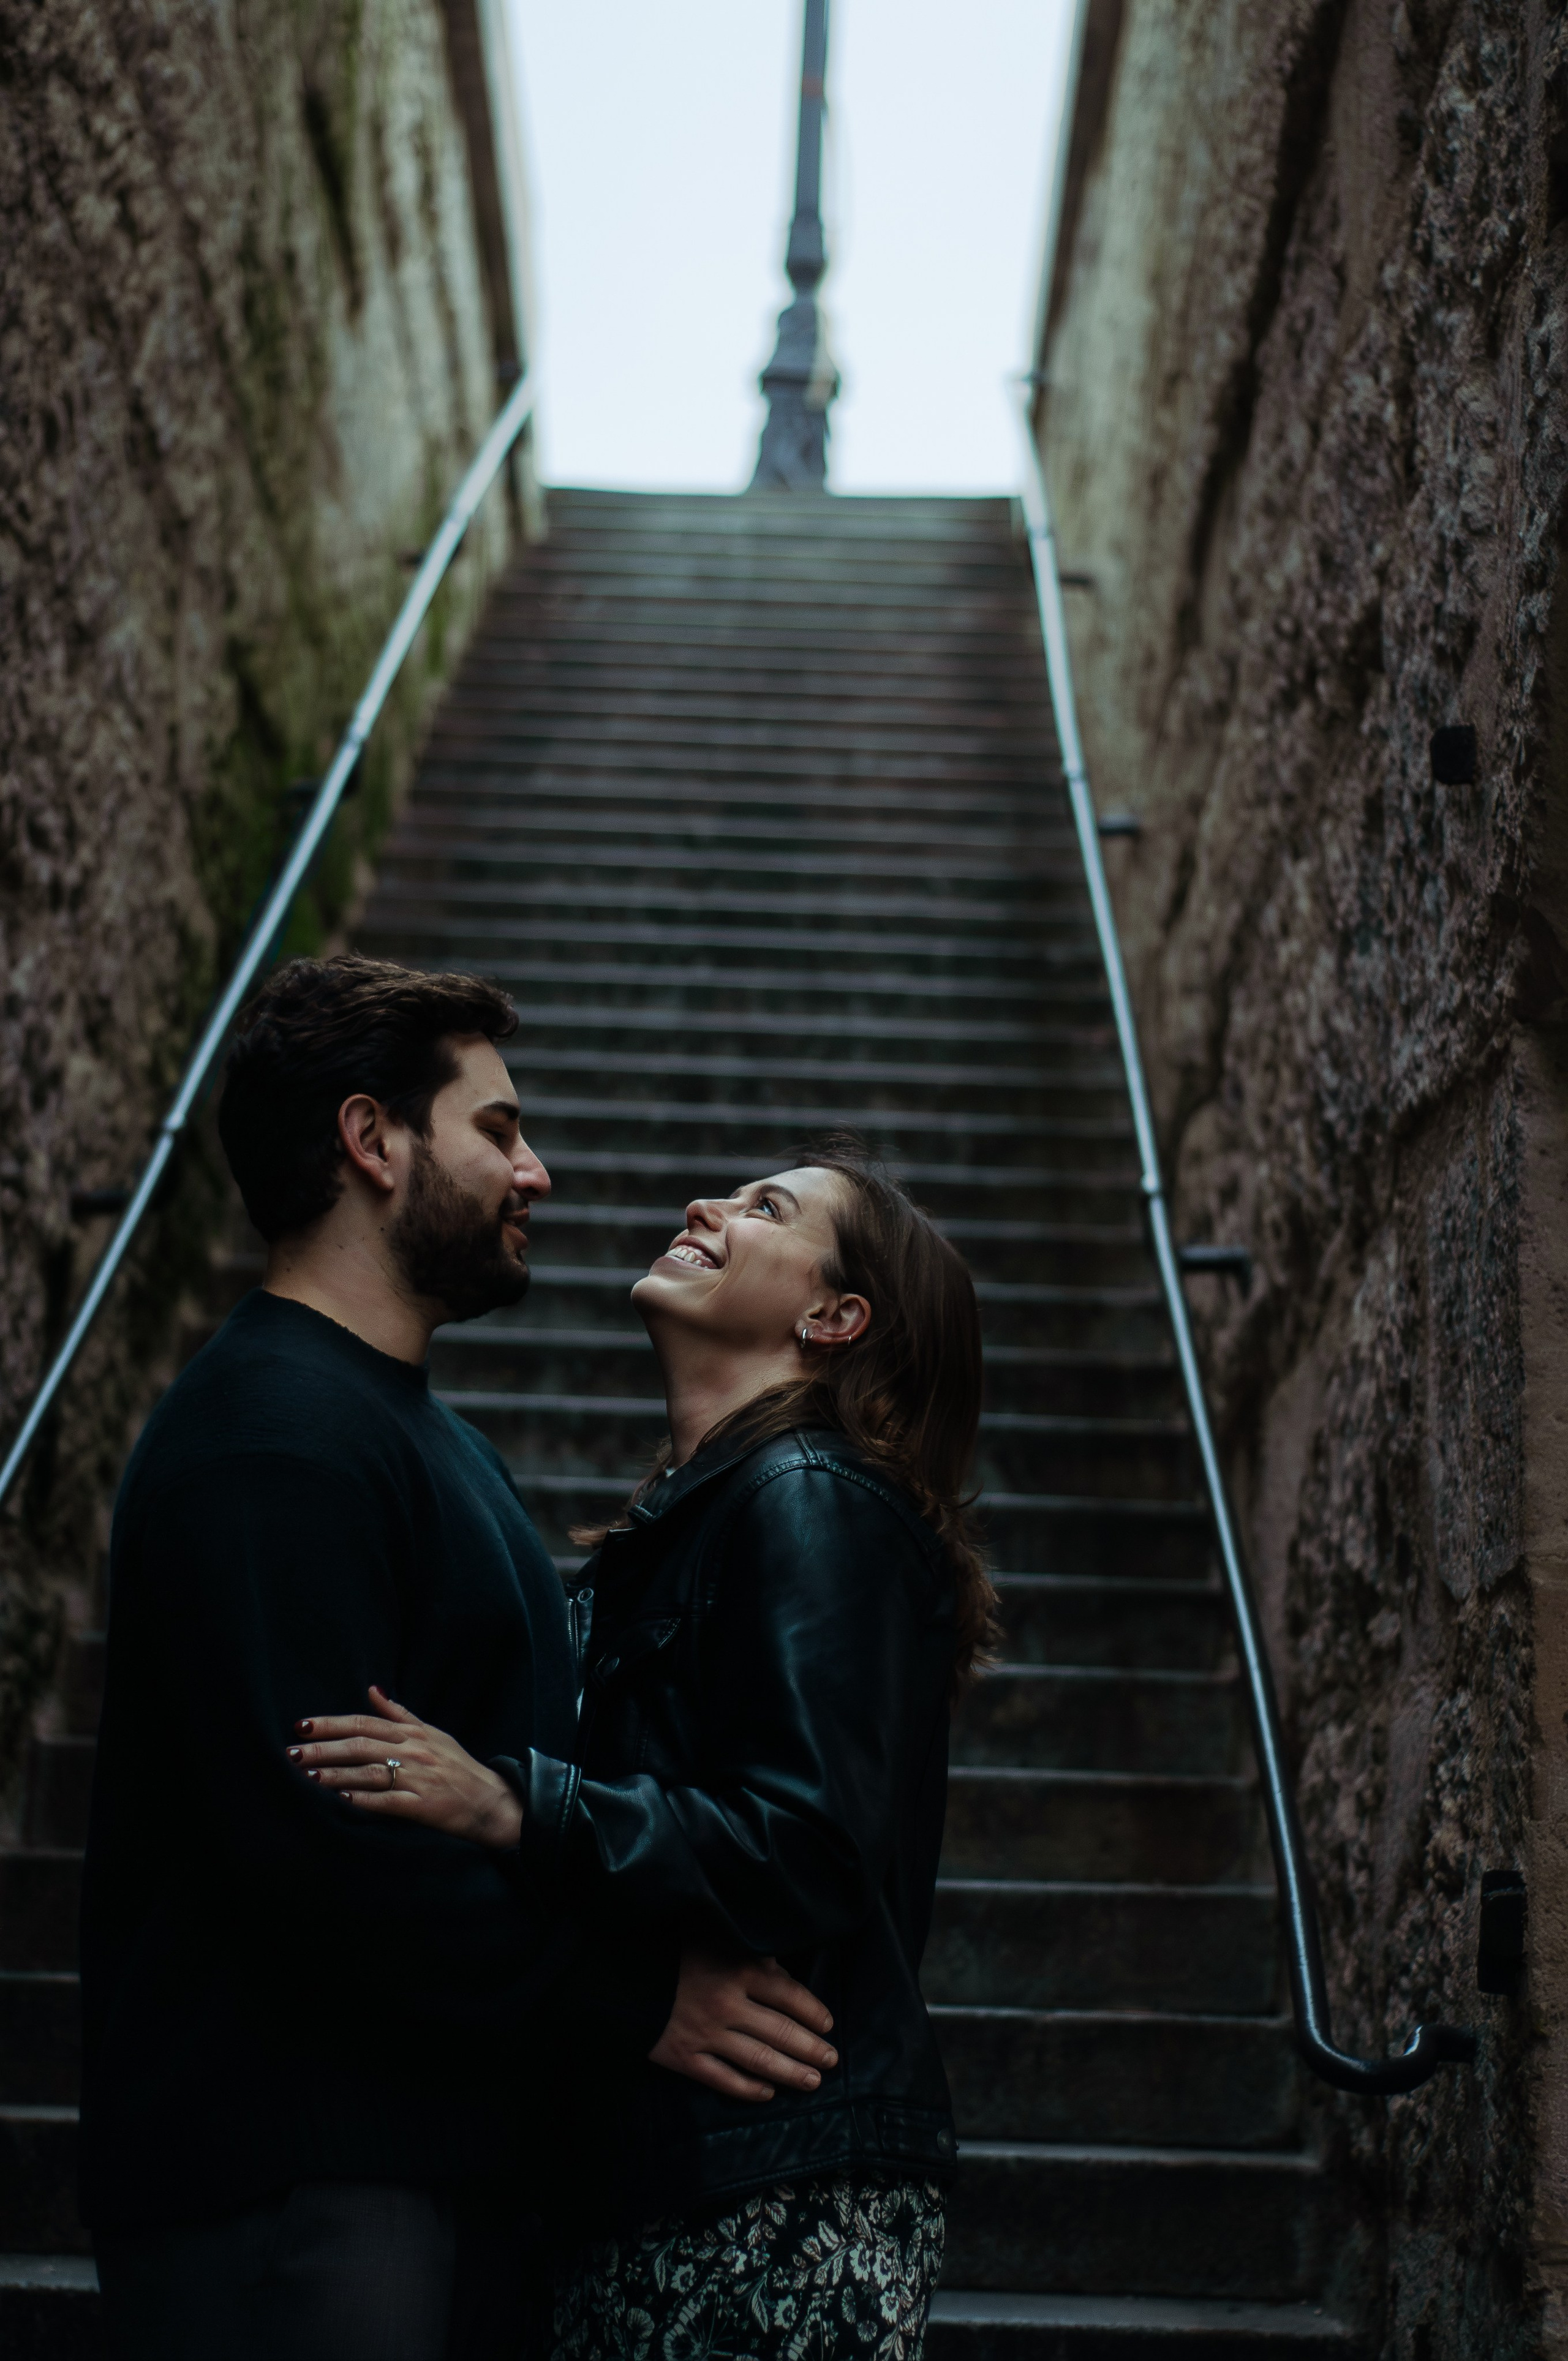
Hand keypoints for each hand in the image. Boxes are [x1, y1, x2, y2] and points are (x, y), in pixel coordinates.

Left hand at [286, 1689, 522, 1847]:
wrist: (491, 1800)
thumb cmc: (458, 1766)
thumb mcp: (432, 1733)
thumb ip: (400, 1714)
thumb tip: (372, 1690)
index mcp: (412, 1734)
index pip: (365, 1723)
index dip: (332, 1724)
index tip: (302, 1726)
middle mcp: (413, 1752)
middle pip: (361, 1745)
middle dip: (323, 1749)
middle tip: (292, 1753)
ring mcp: (417, 1778)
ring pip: (369, 1772)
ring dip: (336, 1775)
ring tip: (307, 1777)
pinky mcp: (422, 1805)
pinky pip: (388, 1801)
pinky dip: (365, 1799)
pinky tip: (342, 1800)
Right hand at [650, 1947, 837, 2102]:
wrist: (621, 1973)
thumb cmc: (675, 1951)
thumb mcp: (718, 1939)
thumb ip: (753, 1957)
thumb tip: (784, 1978)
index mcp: (739, 1969)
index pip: (790, 1995)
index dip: (813, 2012)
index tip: (827, 2024)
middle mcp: (727, 2004)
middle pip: (781, 2032)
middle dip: (811, 2048)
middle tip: (831, 2060)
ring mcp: (706, 2035)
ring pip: (759, 2060)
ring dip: (790, 2073)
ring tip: (813, 2081)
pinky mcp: (685, 2057)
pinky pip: (723, 2080)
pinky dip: (748, 2089)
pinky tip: (767, 2094)